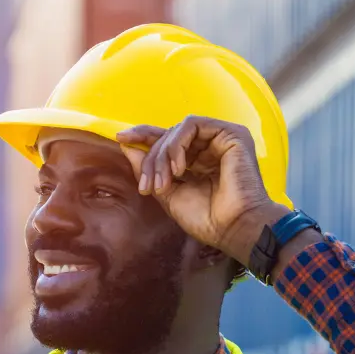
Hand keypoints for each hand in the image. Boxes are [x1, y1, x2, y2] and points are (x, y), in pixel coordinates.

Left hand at [117, 116, 288, 261]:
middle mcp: (209, 147)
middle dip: (151, 160)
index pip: (167, 141)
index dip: (143, 136)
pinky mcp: (231, 133)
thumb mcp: (168, 193)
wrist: (234, 229)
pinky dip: (178, 144)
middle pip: (167, 137)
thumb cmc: (206, 219)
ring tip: (163, 182)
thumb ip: (149, 169)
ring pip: (177, 130)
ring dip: (163, 155)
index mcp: (197, 161)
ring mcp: (221, 139)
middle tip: (148, 186)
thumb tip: (126, 146)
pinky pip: (192, 125)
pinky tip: (178, 168)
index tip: (120, 138)